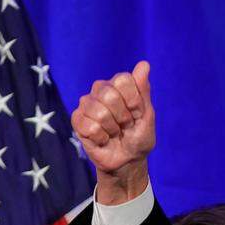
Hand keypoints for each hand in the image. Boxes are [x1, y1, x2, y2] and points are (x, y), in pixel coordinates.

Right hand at [72, 61, 154, 203]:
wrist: (128, 160)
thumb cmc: (138, 136)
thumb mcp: (147, 115)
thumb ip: (143, 90)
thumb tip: (144, 64)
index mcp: (118, 84)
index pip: (123, 80)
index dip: (134, 102)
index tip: (137, 114)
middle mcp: (100, 89)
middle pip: (110, 95)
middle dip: (123, 117)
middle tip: (125, 126)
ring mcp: (87, 104)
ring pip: (100, 113)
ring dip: (112, 130)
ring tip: (114, 133)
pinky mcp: (77, 121)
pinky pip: (89, 127)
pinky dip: (101, 138)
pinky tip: (103, 139)